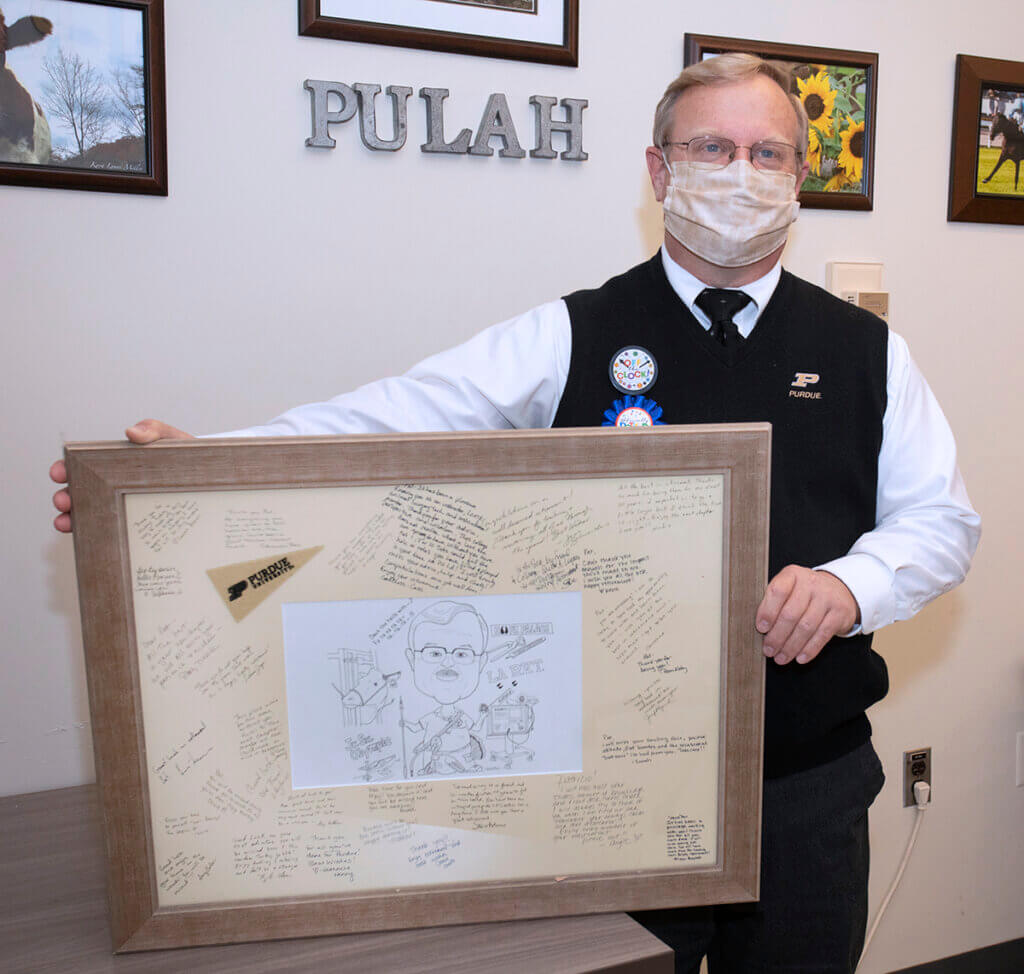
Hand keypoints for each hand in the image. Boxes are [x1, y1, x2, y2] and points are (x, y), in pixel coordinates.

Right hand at [49, 419, 193, 532]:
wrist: (210, 481)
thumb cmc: (186, 458)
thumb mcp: (172, 440)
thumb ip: (154, 431)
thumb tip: (131, 432)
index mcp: (115, 465)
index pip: (82, 467)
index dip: (65, 470)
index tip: (59, 474)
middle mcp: (113, 487)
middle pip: (79, 492)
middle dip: (65, 496)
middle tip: (64, 500)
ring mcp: (122, 506)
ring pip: (88, 514)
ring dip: (71, 518)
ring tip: (66, 522)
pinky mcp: (135, 526)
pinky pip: (109, 531)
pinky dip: (92, 534)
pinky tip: (85, 538)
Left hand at [755, 566, 859, 665]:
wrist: (838, 590)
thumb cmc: (804, 593)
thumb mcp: (788, 588)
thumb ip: (773, 602)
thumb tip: (761, 629)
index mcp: (793, 575)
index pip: (778, 591)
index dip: (768, 611)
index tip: (760, 628)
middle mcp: (811, 583)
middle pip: (791, 614)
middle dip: (777, 636)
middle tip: (768, 650)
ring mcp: (827, 597)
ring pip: (806, 627)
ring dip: (791, 646)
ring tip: (781, 657)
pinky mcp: (840, 613)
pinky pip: (822, 635)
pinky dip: (810, 649)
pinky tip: (800, 658)